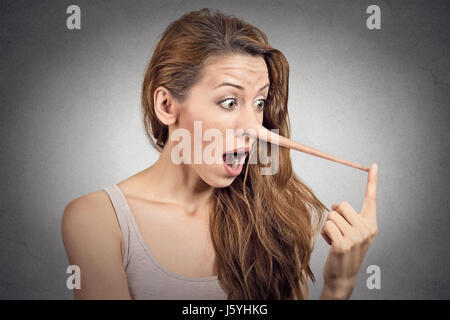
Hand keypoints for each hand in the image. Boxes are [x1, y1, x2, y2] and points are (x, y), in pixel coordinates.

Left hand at [320, 163, 378, 298]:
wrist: (343, 275)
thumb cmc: (345, 251)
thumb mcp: (351, 233)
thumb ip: (347, 217)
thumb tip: (335, 205)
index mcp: (371, 224)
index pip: (371, 199)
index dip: (372, 181)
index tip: (374, 165)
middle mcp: (367, 229)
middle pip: (342, 205)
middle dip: (335, 216)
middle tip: (339, 232)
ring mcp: (356, 237)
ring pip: (332, 215)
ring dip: (329, 227)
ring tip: (334, 240)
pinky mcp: (343, 243)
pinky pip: (327, 225)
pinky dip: (324, 234)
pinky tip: (330, 245)